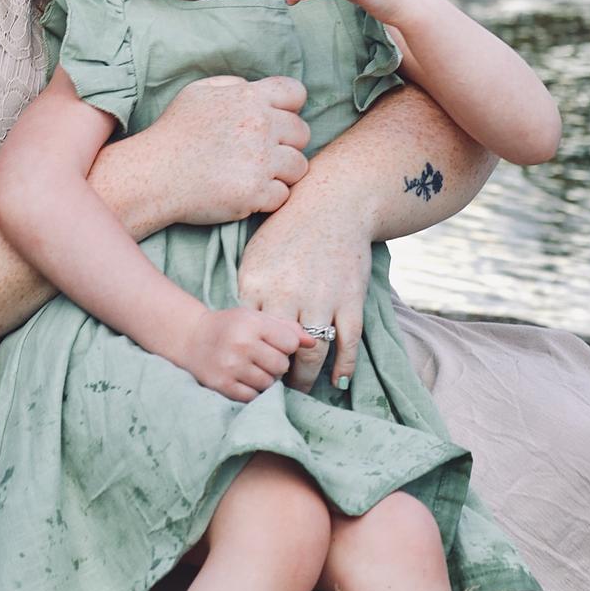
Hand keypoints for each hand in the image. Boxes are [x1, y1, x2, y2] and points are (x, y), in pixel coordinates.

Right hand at [140, 75, 309, 226]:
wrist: (153, 174)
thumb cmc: (173, 132)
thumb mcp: (198, 92)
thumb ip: (232, 85)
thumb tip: (254, 89)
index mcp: (249, 98)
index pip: (296, 93)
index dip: (290, 108)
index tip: (276, 121)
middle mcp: (259, 126)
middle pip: (302, 133)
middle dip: (287, 143)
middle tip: (262, 154)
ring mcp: (259, 161)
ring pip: (299, 167)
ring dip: (281, 173)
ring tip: (256, 175)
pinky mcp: (254, 193)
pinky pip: (283, 196)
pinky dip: (268, 198)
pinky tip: (248, 193)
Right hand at [176, 306, 312, 401]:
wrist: (192, 338)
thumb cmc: (231, 326)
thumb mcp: (256, 318)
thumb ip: (287, 328)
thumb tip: (314, 342)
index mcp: (252, 323)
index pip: (290, 343)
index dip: (286, 346)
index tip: (276, 345)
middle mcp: (242, 344)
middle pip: (281, 366)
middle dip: (277, 364)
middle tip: (263, 358)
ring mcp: (231, 366)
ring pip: (269, 383)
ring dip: (265, 379)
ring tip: (253, 368)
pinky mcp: (223, 385)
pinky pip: (253, 397)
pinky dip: (253, 391)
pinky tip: (244, 378)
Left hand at [238, 176, 371, 392]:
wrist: (334, 202)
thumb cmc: (289, 227)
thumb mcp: (256, 252)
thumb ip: (248, 289)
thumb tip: (238, 326)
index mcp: (258, 282)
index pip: (247, 334)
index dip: (249, 355)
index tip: (250, 367)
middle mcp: (288, 293)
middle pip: (276, 351)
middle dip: (276, 374)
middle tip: (275, 386)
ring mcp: (322, 298)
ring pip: (312, 354)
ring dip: (307, 379)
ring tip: (302, 388)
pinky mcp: (351, 300)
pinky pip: (347, 344)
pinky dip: (344, 367)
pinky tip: (339, 381)